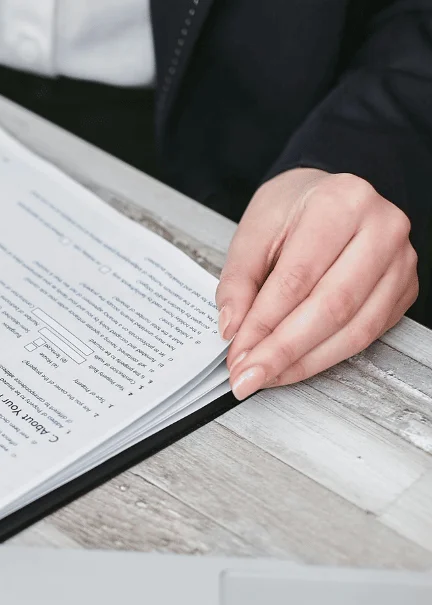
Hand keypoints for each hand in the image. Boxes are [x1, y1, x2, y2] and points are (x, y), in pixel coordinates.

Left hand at [216, 167, 417, 398]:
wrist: (329, 195)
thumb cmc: (292, 208)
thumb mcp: (252, 232)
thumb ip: (238, 281)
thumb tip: (232, 328)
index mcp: (340, 204)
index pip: (297, 278)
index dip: (263, 324)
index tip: (236, 354)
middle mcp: (382, 229)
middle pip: (331, 307)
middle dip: (283, 350)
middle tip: (248, 376)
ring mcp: (401, 261)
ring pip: (355, 328)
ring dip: (305, 361)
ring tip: (266, 376)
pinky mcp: (404, 289)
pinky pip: (368, 334)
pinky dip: (327, 356)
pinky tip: (295, 365)